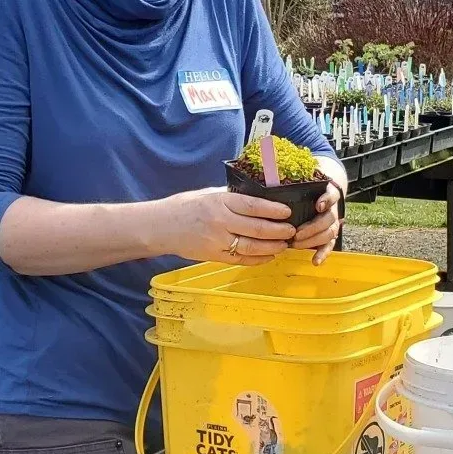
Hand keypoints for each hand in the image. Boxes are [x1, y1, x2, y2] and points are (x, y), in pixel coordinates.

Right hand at [153, 188, 297, 265]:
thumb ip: (230, 196)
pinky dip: (258, 259)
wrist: (160, 227)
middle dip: (279, 231)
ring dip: (272, 247)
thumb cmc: (184, 207)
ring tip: (284, 244)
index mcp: (219, 202)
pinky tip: (269, 256)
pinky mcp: (214, 256)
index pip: (253, 205)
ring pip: (252, 247)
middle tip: (292, 230)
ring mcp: (217, 241)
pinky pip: (241, 259)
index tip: (287, 211)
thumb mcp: (207, 194)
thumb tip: (255, 194)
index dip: (274, 209)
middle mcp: (220, 222)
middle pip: (257, 228)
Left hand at [291, 183, 343, 264]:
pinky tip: (315, 261)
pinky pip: (329, 245)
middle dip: (313, 228)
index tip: (318, 205)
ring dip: (313, 240)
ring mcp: (332, 222)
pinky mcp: (330, 234)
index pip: (331, 195)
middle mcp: (332, 208)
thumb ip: (293, 180)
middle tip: (295, 234)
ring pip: (329, 232)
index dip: (327, 200)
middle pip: (329, 218)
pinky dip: (323, 254)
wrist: (325, 190)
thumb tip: (272, 177)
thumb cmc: (308, 186)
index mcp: (327, 193)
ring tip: (296, 245)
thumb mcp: (304, 180)